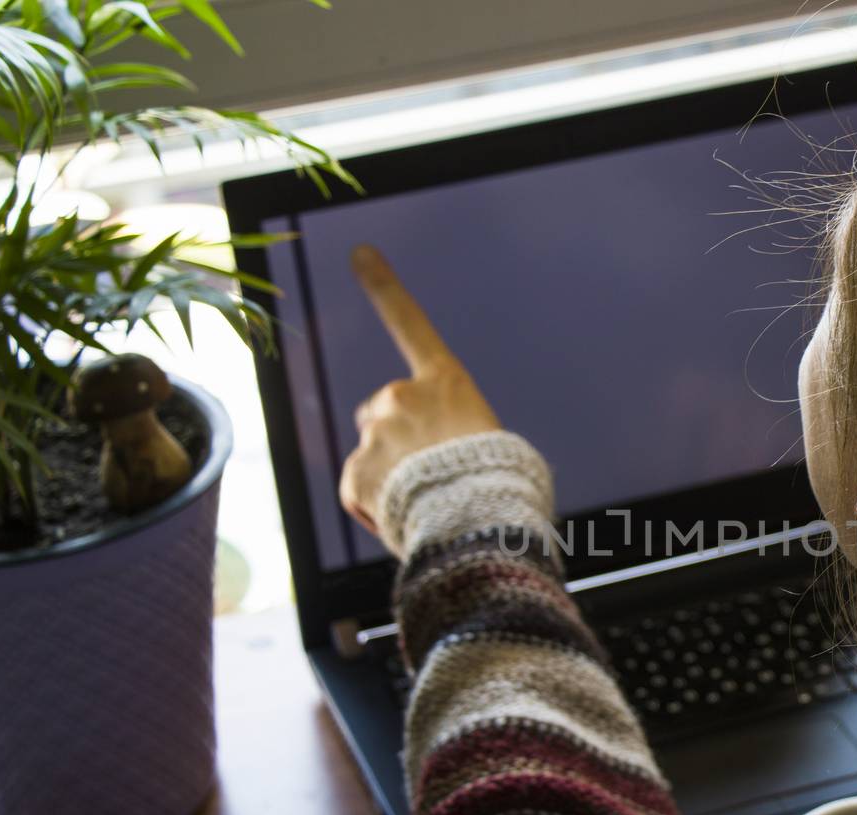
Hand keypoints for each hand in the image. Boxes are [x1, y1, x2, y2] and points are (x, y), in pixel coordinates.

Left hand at [339, 245, 500, 538]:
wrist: (479, 519)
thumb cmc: (501, 484)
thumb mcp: (489, 440)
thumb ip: (451, 431)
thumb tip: (428, 455)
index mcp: (445, 382)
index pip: (410, 323)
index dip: (383, 286)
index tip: (361, 252)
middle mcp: (402, 395)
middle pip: (380, 412)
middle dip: (393, 437)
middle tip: (426, 470)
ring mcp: (375, 432)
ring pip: (371, 455)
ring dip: (387, 477)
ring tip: (422, 500)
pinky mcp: (355, 471)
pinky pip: (358, 491)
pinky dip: (373, 506)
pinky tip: (401, 516)